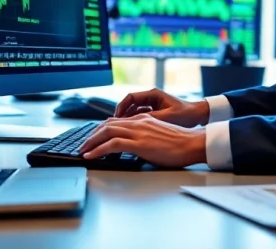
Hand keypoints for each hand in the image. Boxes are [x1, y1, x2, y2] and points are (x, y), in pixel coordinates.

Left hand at [78, 115, 205, 167]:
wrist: (192, 144)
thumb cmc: (180, 143)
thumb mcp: (159, 136)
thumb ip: (146, 137)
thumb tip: (136, 147)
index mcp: (144, 119)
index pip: (116, 121)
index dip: (101, 129)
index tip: (93, 137)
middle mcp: (138, 122)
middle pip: (107, 125)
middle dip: (92, 135)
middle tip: (83, 145)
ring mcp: (138, 131)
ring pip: (106, 132)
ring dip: (91, 142)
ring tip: (83, 150)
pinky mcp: (139, 143)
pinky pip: (112, 144)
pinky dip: (98, 149)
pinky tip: (91, 155)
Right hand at [114, 88, 209, 127]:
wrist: (198, 116)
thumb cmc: (186, 114)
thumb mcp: (166, 117)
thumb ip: (149, 119)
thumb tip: (133, 123)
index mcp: (153, 94)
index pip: (130, 98)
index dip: (121, 107)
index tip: (116, 117)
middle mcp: (151, 98)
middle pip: (130, 105)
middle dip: (121, 115)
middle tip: (114, 126)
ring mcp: (153, 106)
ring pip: (134, 112)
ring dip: (127, 120)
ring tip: (121, 130)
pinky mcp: (156, 113)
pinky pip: (141, 117)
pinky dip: (135, 124)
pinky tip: (132, 132)